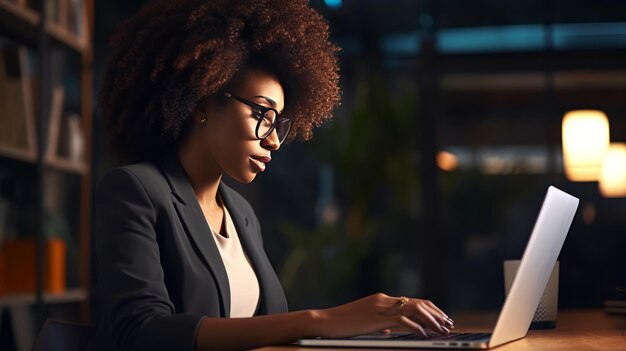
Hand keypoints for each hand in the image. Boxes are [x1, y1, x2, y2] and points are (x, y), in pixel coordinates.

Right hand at [311, 293, 453, 338]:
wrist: (325, 321)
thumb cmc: (342, 324)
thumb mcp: (365, 322)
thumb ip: (379, 323)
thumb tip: (390, 330)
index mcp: (383, 300)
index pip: (413, 301)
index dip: (431, 309)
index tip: (442, 319)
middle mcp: (384, 300)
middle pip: (418, 303)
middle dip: (437, 314)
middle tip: (449, 324)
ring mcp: (381, 308)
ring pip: (414, 310)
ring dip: (432, 320)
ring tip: (442, 330)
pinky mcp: (376, 318)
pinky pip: (402, 321)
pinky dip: (416, 327)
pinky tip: (424, 335)